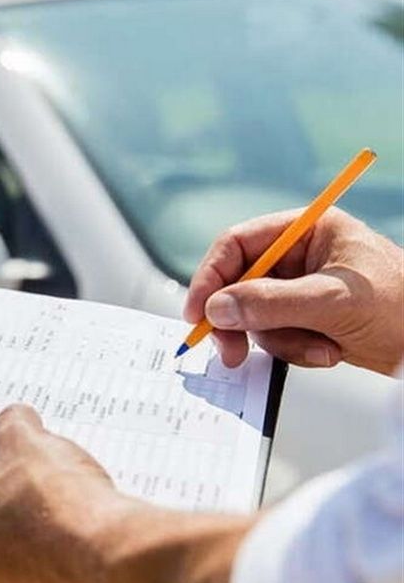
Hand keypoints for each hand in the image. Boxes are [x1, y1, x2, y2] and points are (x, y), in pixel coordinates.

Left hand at [0, 405, 253, 582]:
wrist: (113, 555)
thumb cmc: (52, 500)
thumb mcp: (24, 441)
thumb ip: (10, 426)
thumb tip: (16, 419)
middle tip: (21, 482)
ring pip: (12, 566)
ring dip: (29, 541)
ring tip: (58, 508)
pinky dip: (60, 565)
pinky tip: (80, 537)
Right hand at [184, 208, 403, 374]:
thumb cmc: (403, 308)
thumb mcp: (332, 302)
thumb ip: (270, 303)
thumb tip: (217, 309)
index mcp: (307, 230)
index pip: (238, 244)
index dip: (211, 277)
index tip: (199, 313)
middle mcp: (300, 255)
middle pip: (239, 283)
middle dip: (240, 320)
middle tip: (229, 351)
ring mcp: (302, 289)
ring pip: (254, 316)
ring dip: (279, 340)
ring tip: (319, 348)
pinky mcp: (307, 318)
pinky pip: (274, 335)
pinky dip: (295, 350)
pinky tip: (329, 352)